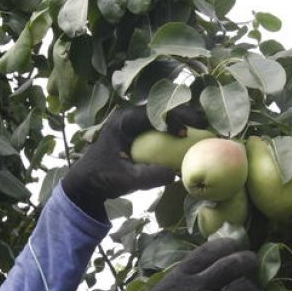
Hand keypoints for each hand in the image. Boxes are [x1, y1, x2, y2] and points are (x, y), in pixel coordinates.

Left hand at [62, 105, 203, 219]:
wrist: (86, 182)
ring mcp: (134, 123)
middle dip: (184, 113)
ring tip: (203, 125)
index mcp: (123, 122)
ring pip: (163, 114)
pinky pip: (161, 125)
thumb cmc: (102, 178)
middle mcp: (129, 117)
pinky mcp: (139, 132)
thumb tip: (176, 175)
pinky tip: (191, 135)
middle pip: (162, 108)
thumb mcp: (125, 180)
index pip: (153, 113)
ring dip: (182, 118)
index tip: (188, 131)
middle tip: (205, 122)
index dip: (173, 118)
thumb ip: (149, 176)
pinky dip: (176, 128)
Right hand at [113, 238, 259, 290]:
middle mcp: (199, 288)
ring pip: (246, 288)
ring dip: (250, 287)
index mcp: (179, 278)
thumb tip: (200, 270)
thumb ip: (179, 281)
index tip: (235, 246)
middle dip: (247, 260)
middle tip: (251, 263)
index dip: (227, 245)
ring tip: (249, 290)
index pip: (210, 250)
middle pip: (234, 264)